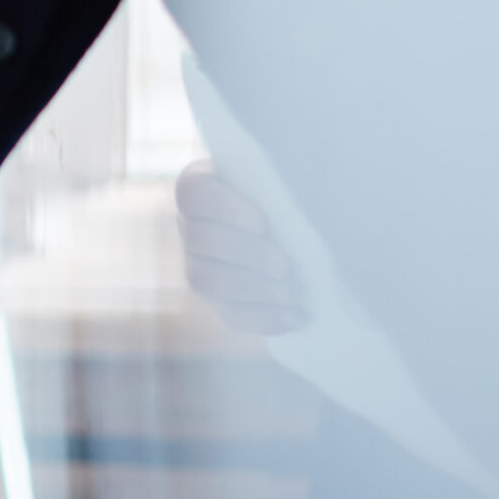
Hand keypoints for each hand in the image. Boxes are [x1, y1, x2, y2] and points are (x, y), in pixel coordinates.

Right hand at [175, 160, 308, 336]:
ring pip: (207, 281)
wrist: (303, 227)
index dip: (224, 210)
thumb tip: (308, 194)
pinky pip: (231, 314)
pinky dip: (265, 319)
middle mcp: (191, 225)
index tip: (262, 223)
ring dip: (251, 289)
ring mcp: (199, 265)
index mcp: (201, 186)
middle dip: (244, 255)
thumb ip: (289, 185)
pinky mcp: (219, 300)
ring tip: (290, 293)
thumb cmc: (297, 191)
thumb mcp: (289, 179)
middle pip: (201, 240)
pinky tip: (296, 317)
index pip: (195, 194)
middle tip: (284, 266)